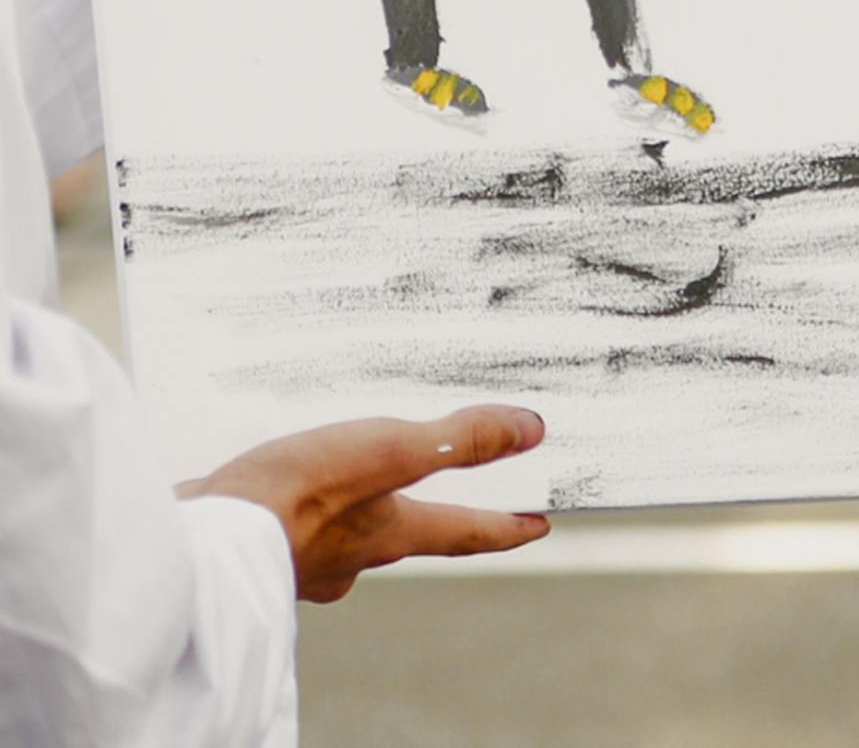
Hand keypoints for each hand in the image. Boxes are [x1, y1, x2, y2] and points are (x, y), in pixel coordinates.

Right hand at [181, 404, 551, 602]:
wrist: (186, 542)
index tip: (539, 525)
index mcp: (389, 536)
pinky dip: (292, 498)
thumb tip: (530, 431)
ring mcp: (297, 561)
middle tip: (439, 485)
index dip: (506, 525)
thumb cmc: (289, 500)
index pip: (465, 533)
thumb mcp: (386, 452)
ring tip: (346, 465)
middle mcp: (348, 559)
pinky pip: (287, 520)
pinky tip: (273, 477)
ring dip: (348, 499)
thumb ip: (456, 440)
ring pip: (340, 527)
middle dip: (419, 508)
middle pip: (401, 532)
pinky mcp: (249, 547)